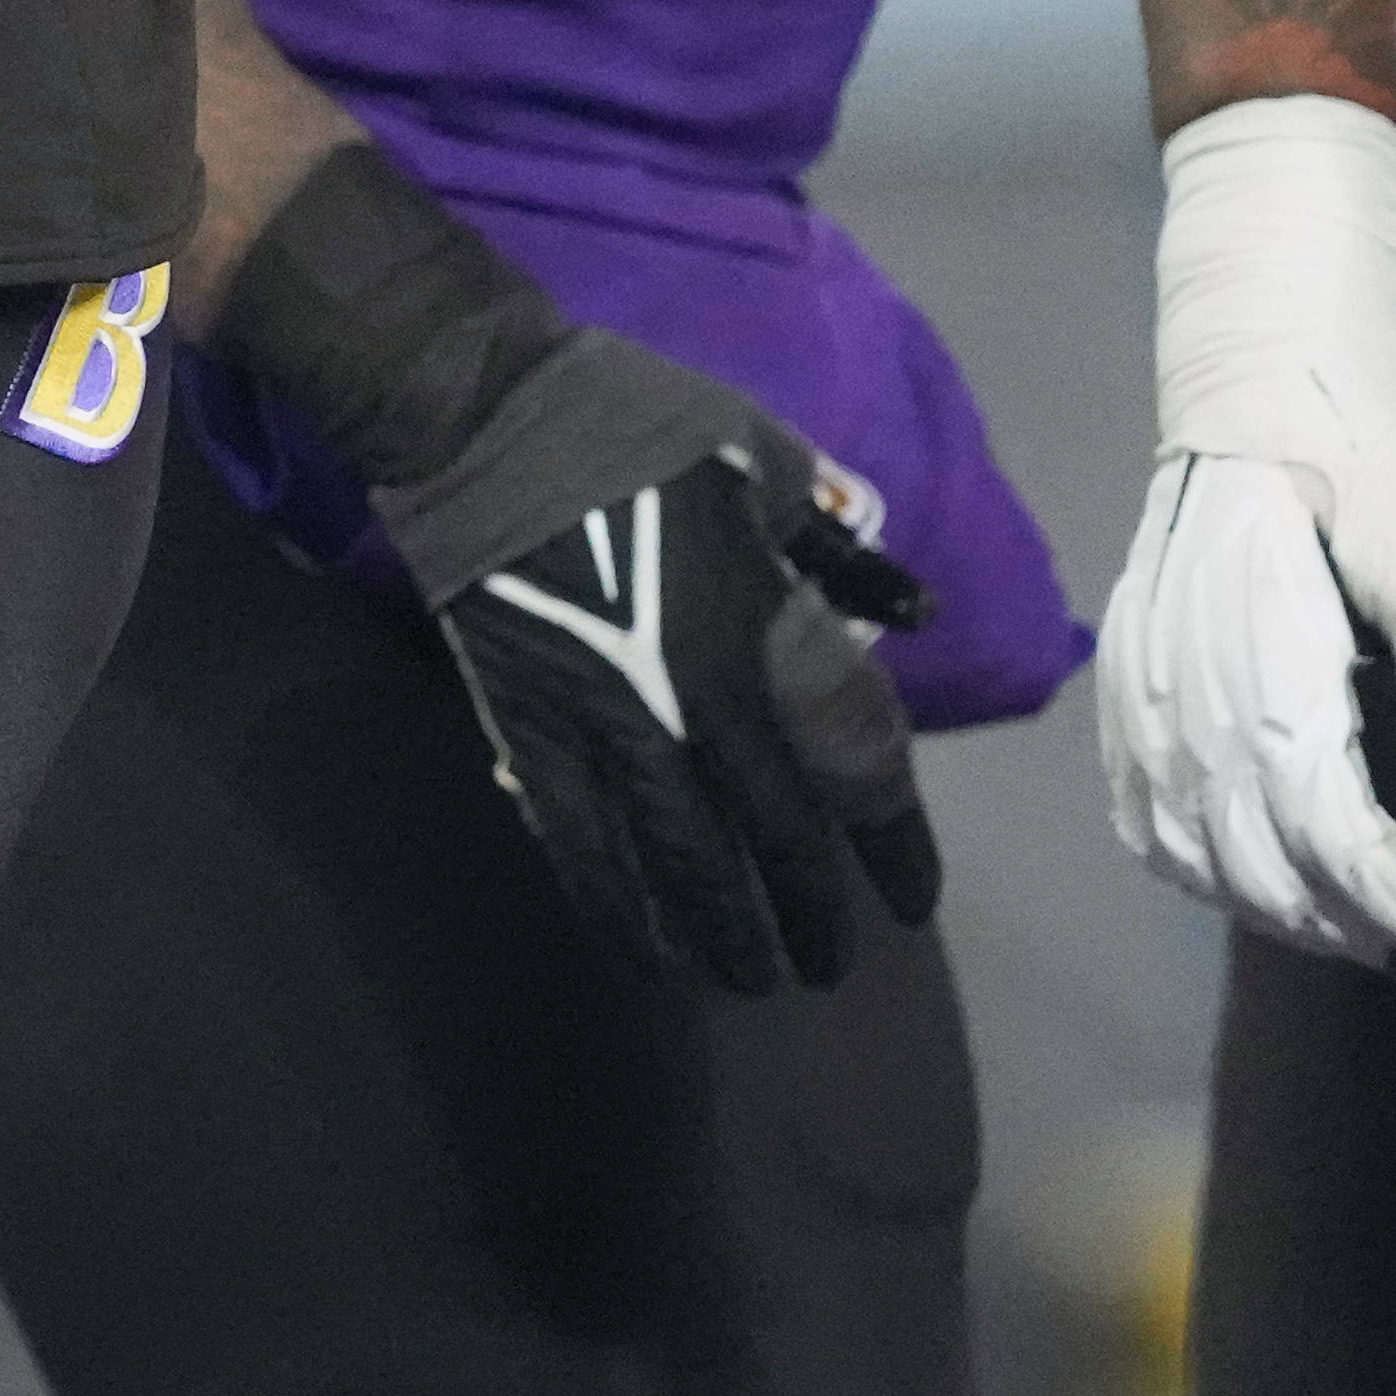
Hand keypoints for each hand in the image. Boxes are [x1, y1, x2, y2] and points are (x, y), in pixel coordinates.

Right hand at [401, 344, 943, 997]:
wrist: (482, 417)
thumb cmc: (636, 424)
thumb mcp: (768, 461)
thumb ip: (834, 554)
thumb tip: (913, 606)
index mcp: (773, 634)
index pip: (861, 770)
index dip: (894, 848)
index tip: (909, 902)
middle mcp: (707, 703)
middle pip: (777, 839)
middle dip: (810, 912)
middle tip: (824, 965)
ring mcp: (614, 726)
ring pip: (683, 862)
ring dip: (722, 932)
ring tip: (745, 978)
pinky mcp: (529, 730)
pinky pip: (578, 842)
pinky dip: (614, 908)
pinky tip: (641, 952)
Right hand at [1108, 91, 1395, 974]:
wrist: (1262, 347)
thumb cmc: (1363, 434)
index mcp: (1254, 636)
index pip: (1307, 803)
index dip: (1378, 887)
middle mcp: (1178, 667)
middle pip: (1238, 840)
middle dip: (1335, 917)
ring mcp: (1141, 668)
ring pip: (1183, 833)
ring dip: (1270, 903)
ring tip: (1356, 931)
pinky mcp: (1132, 664)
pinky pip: (1136, 797)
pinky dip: (1189, 861)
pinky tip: (1245, 884)